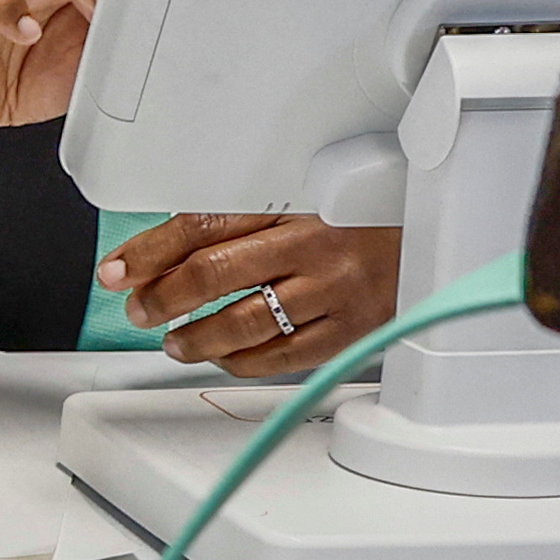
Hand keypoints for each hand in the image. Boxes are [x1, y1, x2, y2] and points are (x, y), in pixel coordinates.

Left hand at [97, 212, 396, 376]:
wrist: (443, 229)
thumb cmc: (365, 215)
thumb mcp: (304, 198)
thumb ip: (242, 221)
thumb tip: (160, 254)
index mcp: (296, 202)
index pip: (202, 224)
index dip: (148, 252)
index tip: (116, 271)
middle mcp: (315, 245)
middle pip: (213, 274)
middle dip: (161, 299)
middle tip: (139, 310)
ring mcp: (336, 290)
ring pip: (242, 324)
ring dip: (193, 339)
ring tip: (173, 341)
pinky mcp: (354, 329)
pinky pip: (281, 357)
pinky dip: (239, 362)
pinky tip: (221, 357)